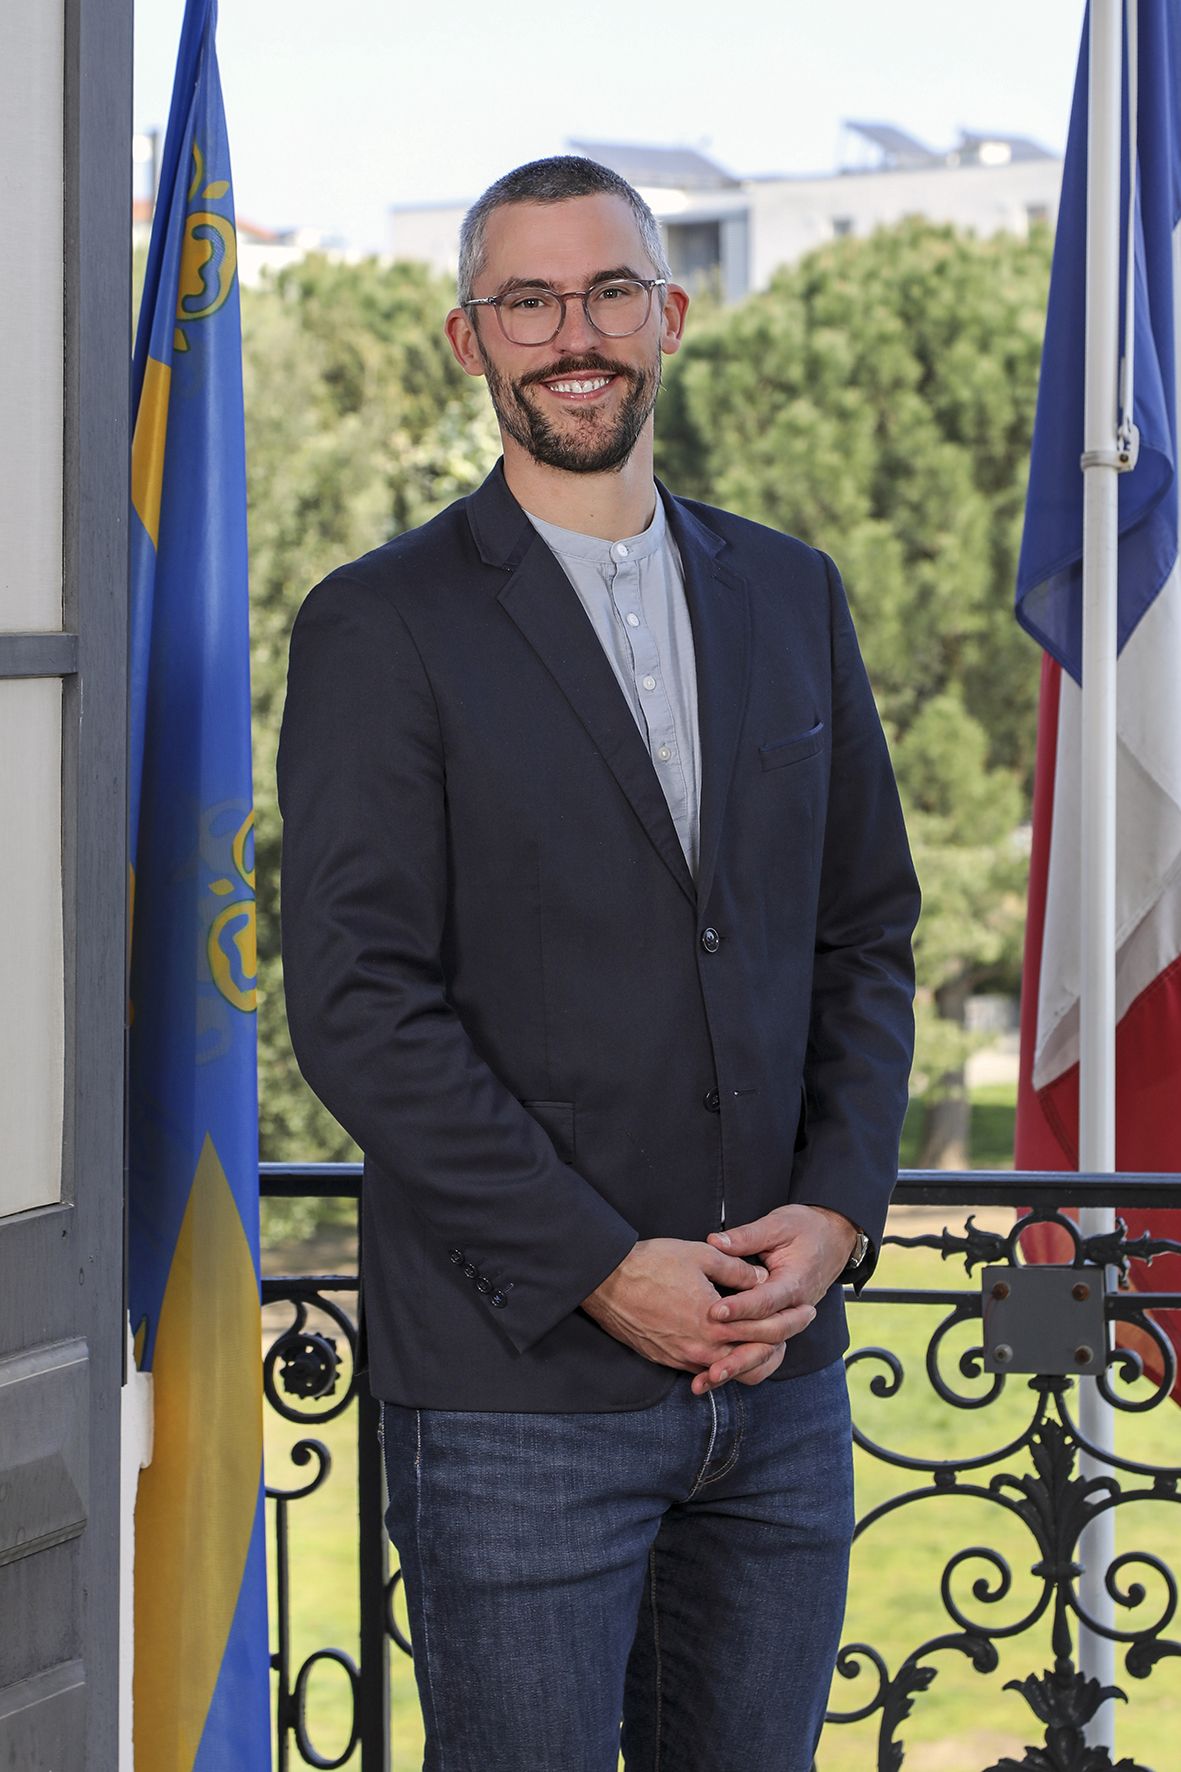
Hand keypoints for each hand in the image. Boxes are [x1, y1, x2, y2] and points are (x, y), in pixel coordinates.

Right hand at [581, 1238, 814, 1394]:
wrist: (605, 1283)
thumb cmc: (652, 1264)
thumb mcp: (701, 1256)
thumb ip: (737, 1270)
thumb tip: (761, 1280)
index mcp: (716, 1324)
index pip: (766, 1330)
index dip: (791, 1320)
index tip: (808, 1310)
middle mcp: (703, 1349)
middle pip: (753, 1354)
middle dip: (780, 1339)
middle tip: (798, 1324)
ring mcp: (683, 1358)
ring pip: (730, 1366)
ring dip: (752, 1352)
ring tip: (770, 1338)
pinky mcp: (667, 1360)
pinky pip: (705, 1367)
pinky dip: (724, 1360)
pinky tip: (732, 1348)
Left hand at [703, 1206, 856, 1387]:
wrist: (834, 1238)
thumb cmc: (805, 1228)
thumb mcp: (778, 1224)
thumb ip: (747, 1236)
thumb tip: (715, 1241)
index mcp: (795, 1282)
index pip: (767, 1300)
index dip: (740, 1308)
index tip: (712, 1312)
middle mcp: (797, 1307)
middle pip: (770, 1334)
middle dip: (738, 1346)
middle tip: (708, 1355)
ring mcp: (791, 1320)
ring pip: (769, 1352)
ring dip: (740, 1366)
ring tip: (710, 1378)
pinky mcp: (782, 1325)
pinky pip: (766, 1352)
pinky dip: (744, 1366)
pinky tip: (717, 1376)